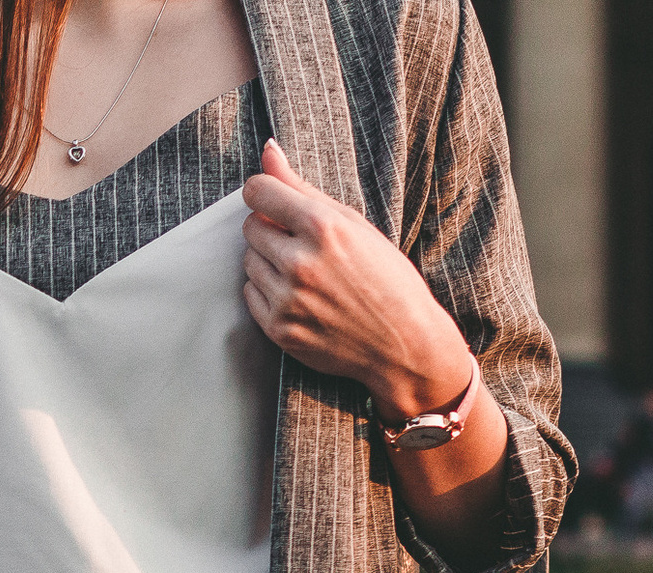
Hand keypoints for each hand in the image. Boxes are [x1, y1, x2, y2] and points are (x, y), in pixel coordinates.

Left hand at [241, 139, 472, 421]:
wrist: (403, 342)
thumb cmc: (385, 277)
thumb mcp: (353, 224)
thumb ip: (302, 187)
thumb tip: (267, 150)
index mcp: (323, 228)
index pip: (258, 192)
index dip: (265, 194)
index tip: (275, 202)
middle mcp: (301, 263)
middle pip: (250, 227)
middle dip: (271, 229)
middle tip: (302, 243)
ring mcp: (287, 299)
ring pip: (249, 261)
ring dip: (269, 261)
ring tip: (305, 271)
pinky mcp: (278, 329)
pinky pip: (250, 294)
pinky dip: (267, 291)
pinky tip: (299, 295)